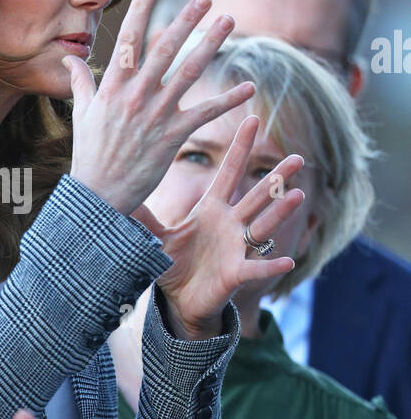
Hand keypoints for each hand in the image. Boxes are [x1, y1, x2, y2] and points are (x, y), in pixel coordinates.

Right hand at [65, 0, 255, 214]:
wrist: (99, 194)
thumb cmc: (90, 155)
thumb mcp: (82, 114)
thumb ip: (81, 83)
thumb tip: (68, 59)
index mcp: (113, 86)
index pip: (128, 39)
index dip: (141, 9)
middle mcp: (136, 95)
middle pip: (165, 47)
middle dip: (186, 19)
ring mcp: (156, 114)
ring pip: (189, 71)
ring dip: (211, 44)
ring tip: (229, 21)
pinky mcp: (173, 136)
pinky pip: (206, 112)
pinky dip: (228, 99)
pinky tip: (250, 87)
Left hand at [135, 115, 303, 336]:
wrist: (180, 300)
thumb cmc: (173, 264)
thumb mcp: (156, 235)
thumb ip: (143, 213)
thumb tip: (120, 186)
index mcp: (212, 210)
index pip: (229, 173)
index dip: (240, 148)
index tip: (252, 118)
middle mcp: (229, 225)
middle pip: (256, 196)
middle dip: (276, 177)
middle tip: (298, 157)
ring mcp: (236, 248)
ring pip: (262, 226)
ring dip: (279, 211)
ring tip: (298, 194)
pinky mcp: (236, 274)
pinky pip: (256, 268)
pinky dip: (271, 265)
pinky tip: (288, 261)